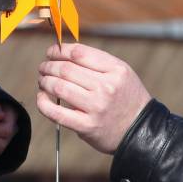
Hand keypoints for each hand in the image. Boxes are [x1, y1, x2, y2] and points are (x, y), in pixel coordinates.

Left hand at [36, 43, 151, 153]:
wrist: (140, 130)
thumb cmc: (126, 98)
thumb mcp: (121, 73)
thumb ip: (96, 62)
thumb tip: (63, 53)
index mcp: (115, 70)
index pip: (79, 53)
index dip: (59, 50)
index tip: (51, 52)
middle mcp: (106, 87)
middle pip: (66, 69)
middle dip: (49, 65)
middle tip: (43, 67)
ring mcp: (96, 107)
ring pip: (59, 87)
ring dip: (45, 81)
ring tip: (43, 81)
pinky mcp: (86, 126)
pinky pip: (57, 112)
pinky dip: (43, 103)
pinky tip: (42, 98)